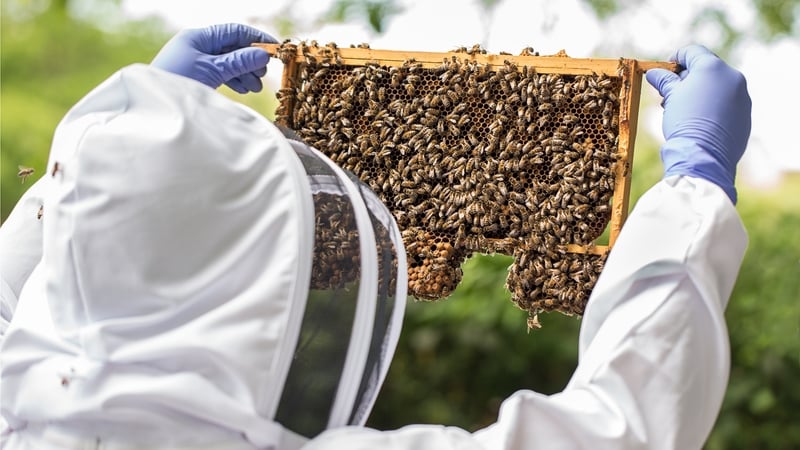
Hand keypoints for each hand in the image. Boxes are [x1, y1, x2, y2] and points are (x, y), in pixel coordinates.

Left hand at [151, 23, 277, 92]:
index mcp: (199, 37)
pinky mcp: (195, 77)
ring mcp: (195, 62)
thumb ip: (239, 62)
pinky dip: (233, 80)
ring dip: (244, 73)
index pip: (234, 32)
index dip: (256, 38)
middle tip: (263, 74)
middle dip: (250, 60)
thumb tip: (263, 54)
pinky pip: (220, 74)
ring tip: (255, 87)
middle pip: (232, 48)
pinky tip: (243, 88)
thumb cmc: (178, 81)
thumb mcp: (212, 70)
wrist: (153, 105)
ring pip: (227, 63)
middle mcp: (197, 46)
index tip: (274, 49)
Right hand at [645, 45, 750, 203]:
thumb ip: (664, 81)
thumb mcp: (670, 98)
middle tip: (670, 93)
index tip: (664, 71)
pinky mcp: (745, 114)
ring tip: (683, 110)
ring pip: (718, 86)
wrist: (703, 157)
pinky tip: (699, 121)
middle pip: (706, 68)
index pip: (692, 52)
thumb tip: (654, 73)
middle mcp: (732, 77)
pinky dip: (712, 106)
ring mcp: (742, 96)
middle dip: (687, 78)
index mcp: (712, 67)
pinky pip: (727, 103)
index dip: (675, 58)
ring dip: (700, 92)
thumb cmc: (684, 123)